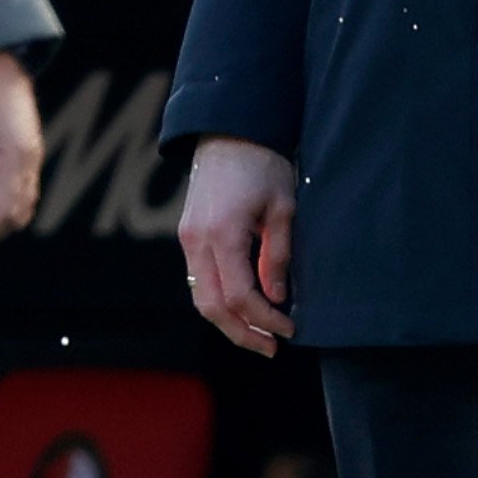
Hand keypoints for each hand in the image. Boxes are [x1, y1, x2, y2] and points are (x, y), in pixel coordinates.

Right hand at [180, 136, 300, 354]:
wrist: (230, 130)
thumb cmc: (263, 164)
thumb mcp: (283, 208)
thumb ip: (277, 256)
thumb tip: (276, 299)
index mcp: (222, 233)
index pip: (239, 296)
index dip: (264, 320)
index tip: (290, 329)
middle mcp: (196, 240)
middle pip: (211, 306)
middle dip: (242, 333)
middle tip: (272, 348)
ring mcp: (187, 238)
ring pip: (200, 297)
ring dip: (229, 321)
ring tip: (260, 335)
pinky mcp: (187, 235)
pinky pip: (199, 279)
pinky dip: (220, 300)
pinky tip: (244, 308)